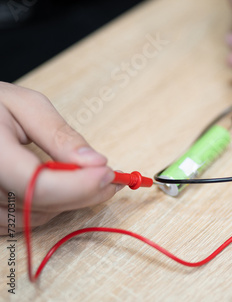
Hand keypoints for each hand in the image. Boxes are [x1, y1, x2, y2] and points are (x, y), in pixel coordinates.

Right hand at [0, 83, 119, 234]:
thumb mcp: (25, 106)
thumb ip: (60, 135)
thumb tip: (95, 162)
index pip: (38, 185)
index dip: (79, 185)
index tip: (109, 174)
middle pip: (41, 205)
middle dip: (83, 193)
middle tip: (112, 178)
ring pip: (34, 218)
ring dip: (67, 201)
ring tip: (82, 176)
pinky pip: (21, 224)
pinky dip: (47, 207)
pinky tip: (57, 186)